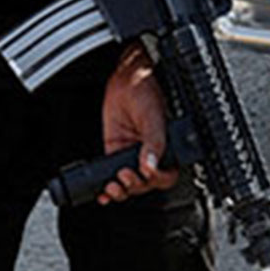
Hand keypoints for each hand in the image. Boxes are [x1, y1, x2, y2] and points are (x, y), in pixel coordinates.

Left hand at [98, 44, 177, 204]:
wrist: (126, 78)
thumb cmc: (146, 90)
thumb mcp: (153, 116)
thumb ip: (153, 141)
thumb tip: (150, 165)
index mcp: (167, 148)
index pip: (166, 175)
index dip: (157, 179)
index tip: (147, 173)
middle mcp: (151, 154)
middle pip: (145, 184)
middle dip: (135, 185)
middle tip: (125, 176)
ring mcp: (132, 154)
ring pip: (129, 184)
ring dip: (121, 190)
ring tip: (112, 186)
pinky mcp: (115, 151)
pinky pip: (111, 173)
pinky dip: (106, 186)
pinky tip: (102, 192)